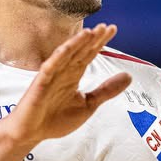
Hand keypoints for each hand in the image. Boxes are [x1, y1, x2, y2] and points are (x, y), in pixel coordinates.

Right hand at [2, 23, 131, 145]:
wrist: (32, 133)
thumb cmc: (55, 119)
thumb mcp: (88, 104)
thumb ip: (106, 90)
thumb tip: (129, 76)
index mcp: (74, 75)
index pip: (89, 54)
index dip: (100, 42)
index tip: (112, 29)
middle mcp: (63, 71)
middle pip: (80, 51)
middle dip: (92, 39)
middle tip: (105, 27)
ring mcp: (51, 76)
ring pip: (65, 56)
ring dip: (76, 44)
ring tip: (89, 32)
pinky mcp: (40, 84)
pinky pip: (49, 68)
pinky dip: (57, 58)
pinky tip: (66, 48)